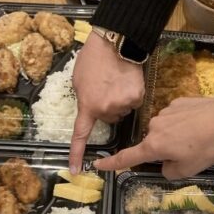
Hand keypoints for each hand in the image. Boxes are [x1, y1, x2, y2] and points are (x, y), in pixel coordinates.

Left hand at [70, 32, 144, 172]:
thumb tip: (93, 108)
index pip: (80, 135)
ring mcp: (123, 104)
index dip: (76, 154)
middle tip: (105, 88)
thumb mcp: (78, 81)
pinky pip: (134, 102)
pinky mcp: (138, 96)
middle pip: (109, 119)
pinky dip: (131, 94)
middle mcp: (106, 110)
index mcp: (88, 106)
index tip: (76, 170)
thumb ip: (85, 100)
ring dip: (119, 100)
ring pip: (122, 111)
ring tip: (116, 81)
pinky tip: (127, 80)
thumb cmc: (92, 59)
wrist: (115, 42)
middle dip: (107, 107)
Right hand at [94, 86, 213, 178]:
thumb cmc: (205, 146)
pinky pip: (176, 118)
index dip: (112, 164)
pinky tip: (199, 124)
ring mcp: (164, 112)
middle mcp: (154, 127)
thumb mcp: (188, 169)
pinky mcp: (177, 102)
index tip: (98, 165)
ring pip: (165, 130)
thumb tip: (165, 165)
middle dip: (166, 150)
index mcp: (153, 146)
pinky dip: (184, 123)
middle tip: (189, 153)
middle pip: (154, 144)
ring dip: (176, 136)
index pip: (127, 157)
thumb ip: (170, 171)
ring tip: (198, 138)